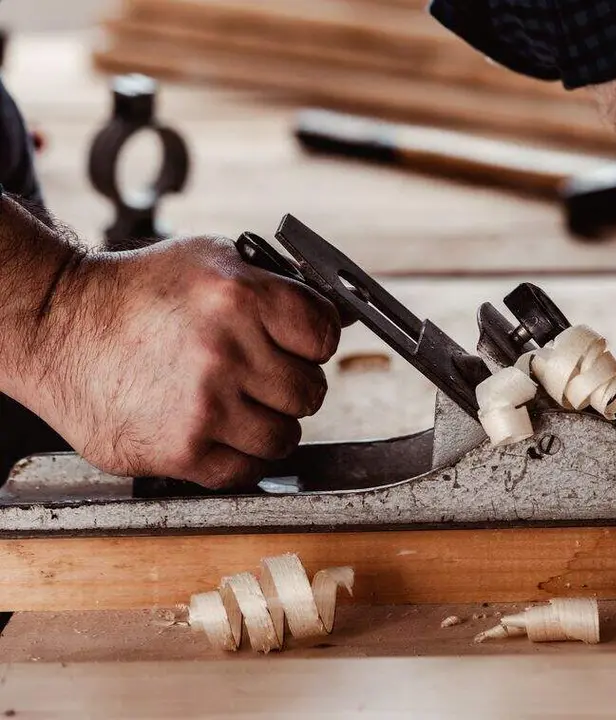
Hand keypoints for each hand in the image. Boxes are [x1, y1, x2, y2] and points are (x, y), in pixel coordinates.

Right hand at [31, 236, 339, 487]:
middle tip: (258, 375)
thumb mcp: (212, 259)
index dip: (313, 341)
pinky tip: (218, 430)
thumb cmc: (137, 292)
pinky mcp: (182, 450)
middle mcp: (227, 352)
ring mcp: (205, 406)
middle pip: (310, 391)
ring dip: (268, 424)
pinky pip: (247, 470)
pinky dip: (240, 457)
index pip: (325, 335)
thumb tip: (341, 316)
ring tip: (236, 403)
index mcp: (242, 297)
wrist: (57, 327)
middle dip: (290, 384)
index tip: (298, 345)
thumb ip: (279, 283)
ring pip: (285, 436)